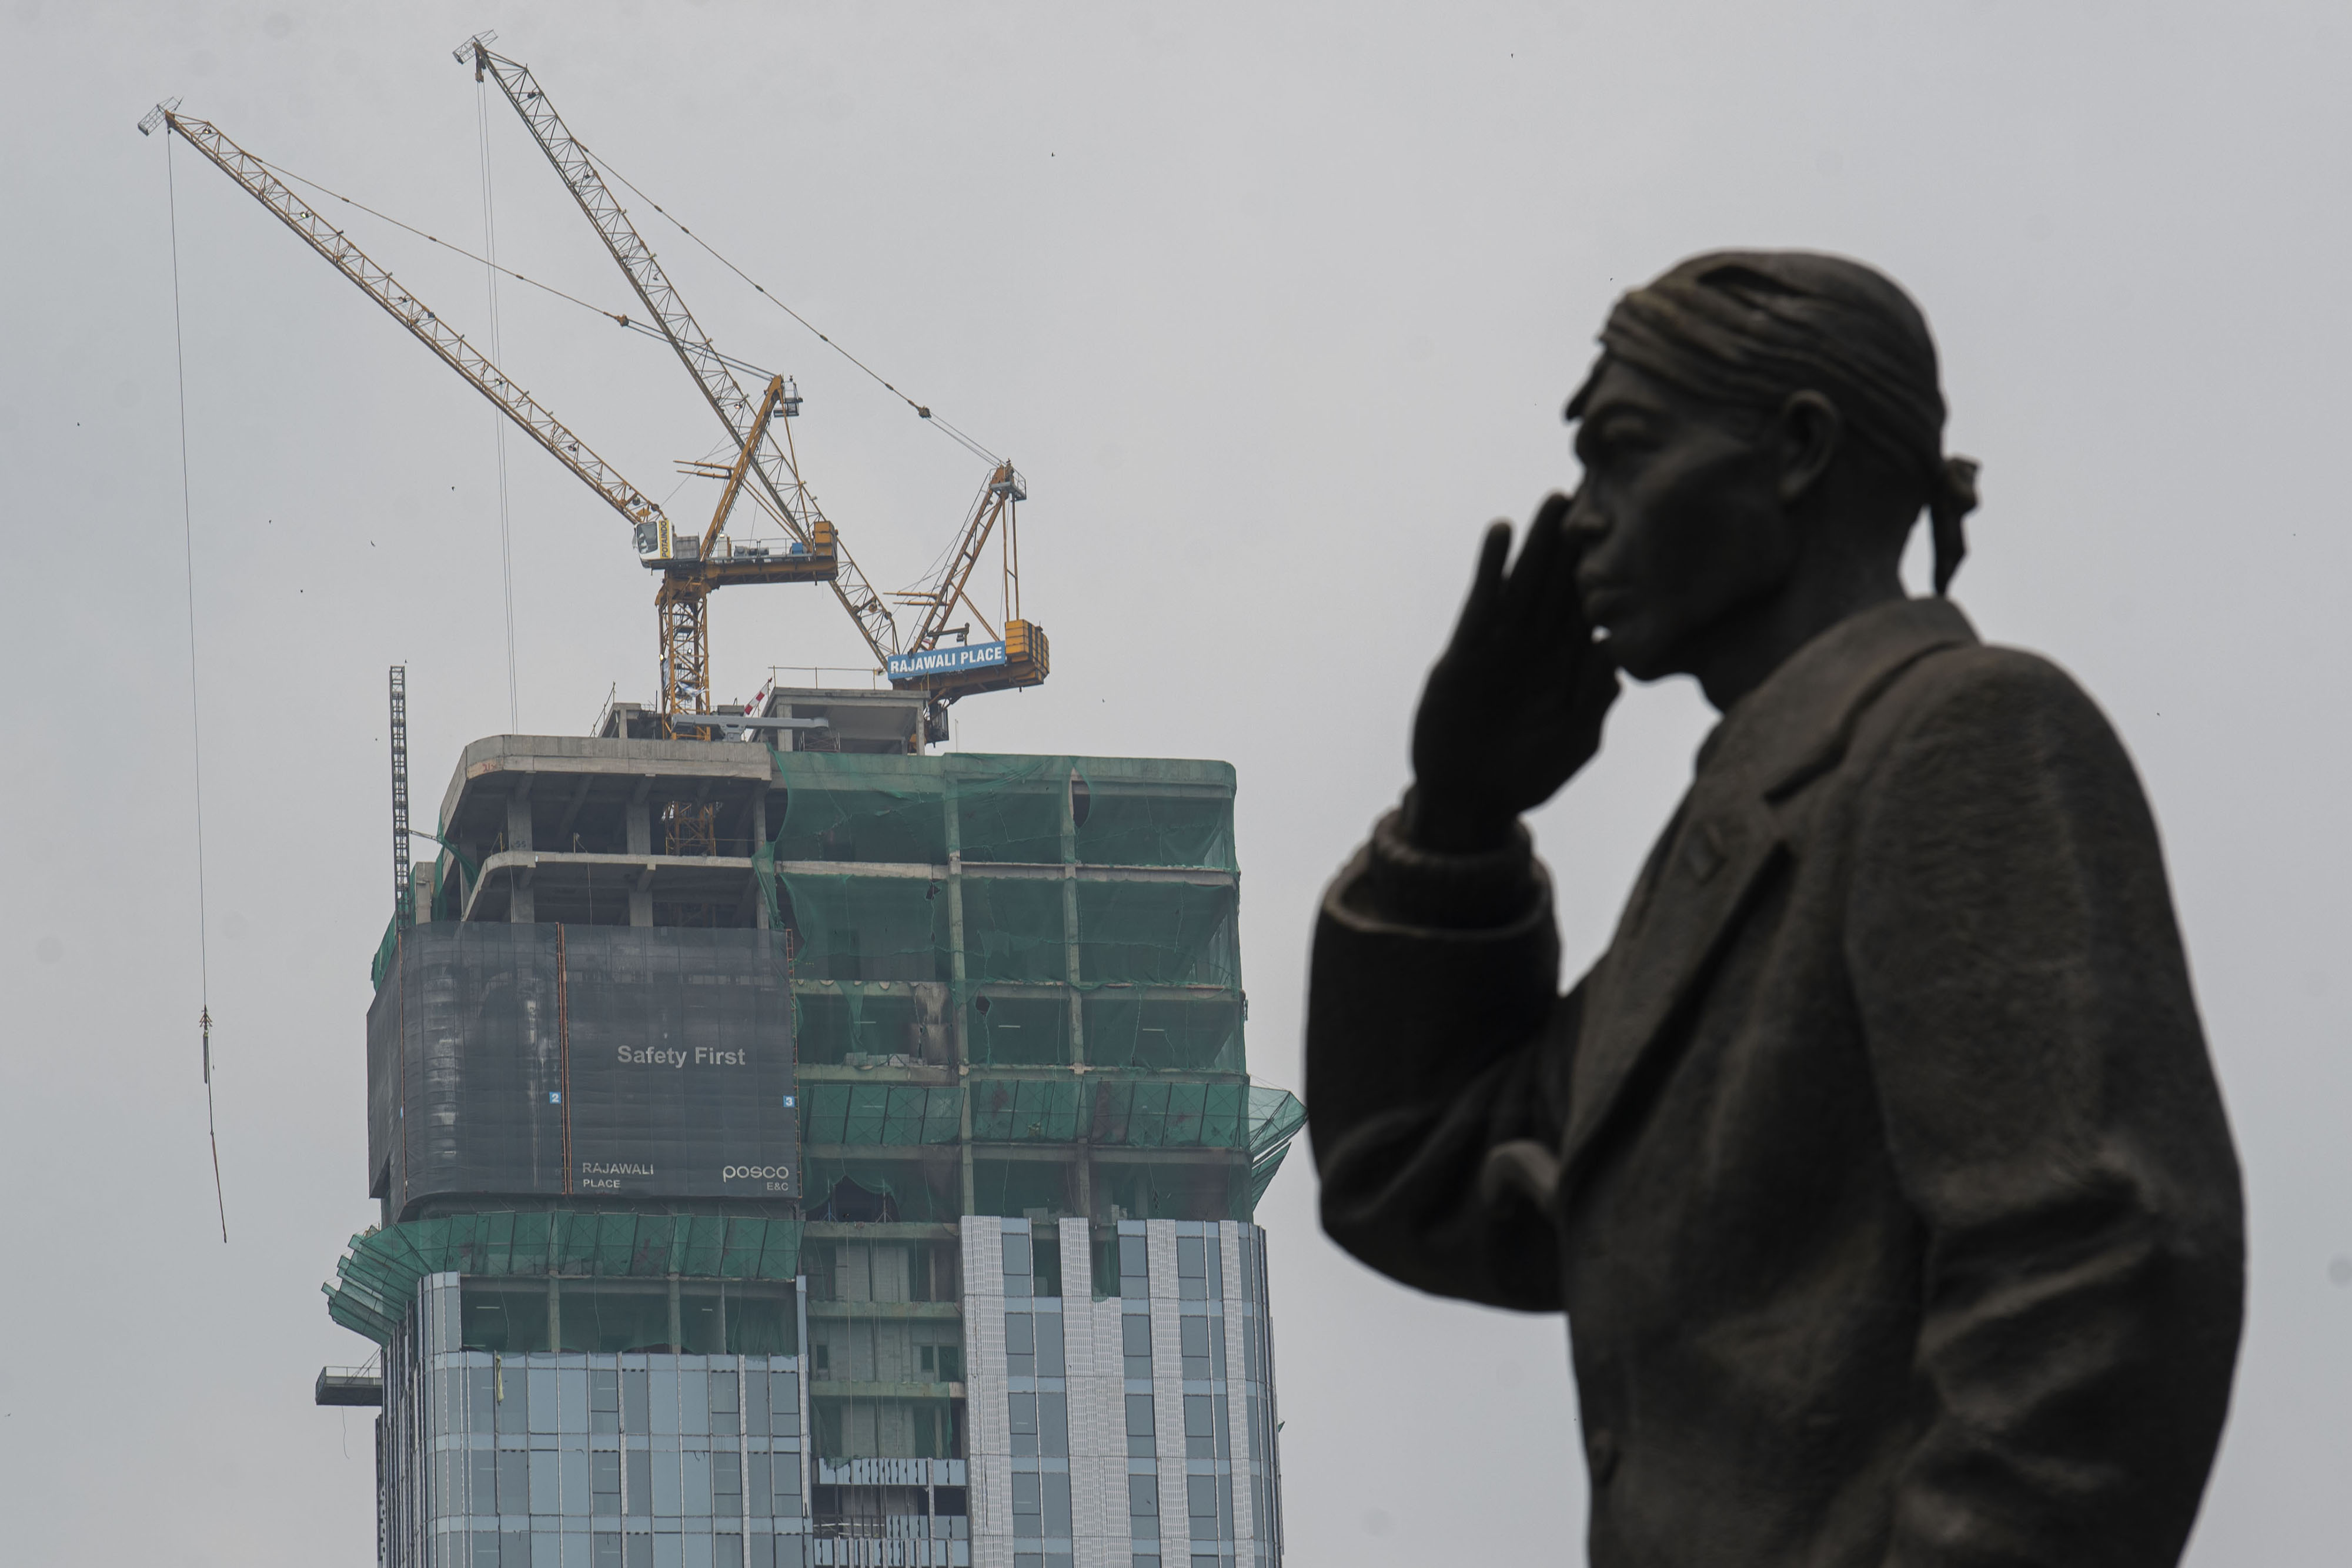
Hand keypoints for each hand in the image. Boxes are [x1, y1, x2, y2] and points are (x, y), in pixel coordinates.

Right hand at [1406, 493, 1620, 851]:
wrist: (1470, 801)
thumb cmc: (1527, 776)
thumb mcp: (1574, 741)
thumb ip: (1595, 700)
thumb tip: (1616, 652)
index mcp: (1566, 665)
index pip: (1589, 607)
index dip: (1605, 570)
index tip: (1629, 528)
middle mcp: (1534, 647)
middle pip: (1559, 585)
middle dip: (1574, 543)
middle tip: (1594, 493)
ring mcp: (1498, 647)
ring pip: (1524, 584)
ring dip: (1537, 543)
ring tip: (1553, 501)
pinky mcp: (1464, 654)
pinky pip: (1480, 604)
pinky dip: (1490, 569)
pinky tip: (1501, 532)